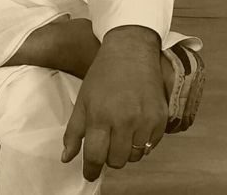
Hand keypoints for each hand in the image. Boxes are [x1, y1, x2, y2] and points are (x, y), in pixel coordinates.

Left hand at [62, 26, 167, 181]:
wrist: (130, 52)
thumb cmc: (103, 75)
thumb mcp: (83, 99)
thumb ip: (74, 131)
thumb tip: (66, 158)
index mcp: (100, 115)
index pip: (95, 155)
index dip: (90, 169)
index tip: (89, 173)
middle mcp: (123, 120)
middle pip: (116, 161)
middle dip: (108, 157)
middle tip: (106, 143)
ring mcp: (144, 121)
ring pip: (134, 156)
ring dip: (125, 150)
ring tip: (120, 131)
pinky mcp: (160, 120)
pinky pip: (150, 145)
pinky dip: (141, 142)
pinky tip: (135, 125)